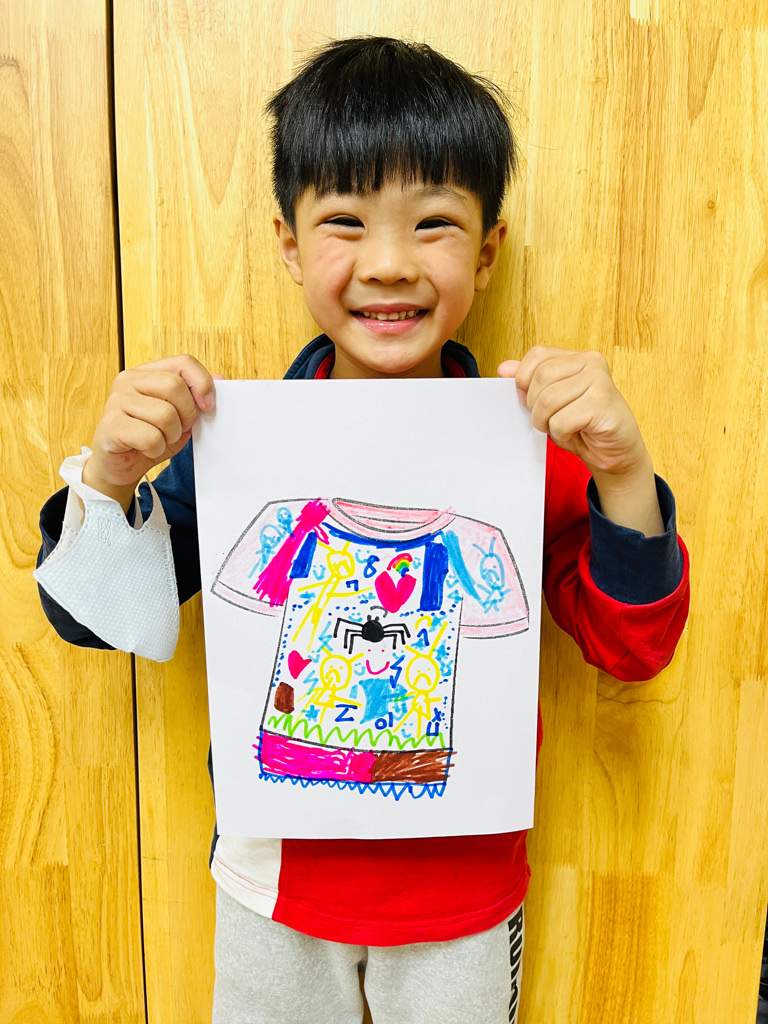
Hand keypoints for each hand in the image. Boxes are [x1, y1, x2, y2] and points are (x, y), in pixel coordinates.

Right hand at [82, 355, 217, 510]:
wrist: (121, 466)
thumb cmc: (151, 437)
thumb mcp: (180, 416)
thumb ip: (197, 397)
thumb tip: (221, 379)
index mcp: (147, 372)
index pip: (183, 362)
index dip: (203, 384)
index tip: (208, 406)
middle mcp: (128, 380)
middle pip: (175, 386)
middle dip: (186, 415)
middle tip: (179, 429)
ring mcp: (116, 401)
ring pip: (165, 415)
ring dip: (171, 435)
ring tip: (160, 439)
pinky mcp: (110, 425)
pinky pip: (150, 437)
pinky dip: (156, 449)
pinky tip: (146, 449)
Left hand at [498, 346, 663, 534]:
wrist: (615, 452)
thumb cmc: (583, 426)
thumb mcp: (551, 401)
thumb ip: (529, 382)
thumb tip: (504, 369)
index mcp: (577, 358)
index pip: (537, 355)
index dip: (524, 379)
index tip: (530, 398)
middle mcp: (591, 363)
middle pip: (540, 378)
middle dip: (535, 406)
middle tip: (548, 419)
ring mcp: (599, 381)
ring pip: (548, 399)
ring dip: (546, 422)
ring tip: (561, 427)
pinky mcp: (602, 404)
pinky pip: (562, 419)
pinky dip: (560, 433)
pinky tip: (575, 432)